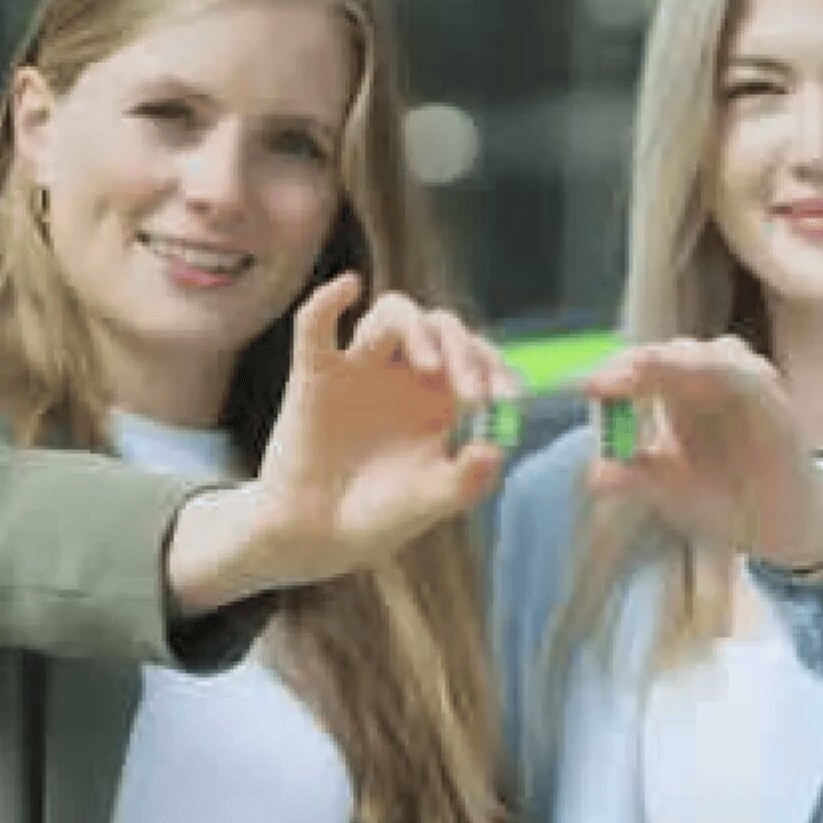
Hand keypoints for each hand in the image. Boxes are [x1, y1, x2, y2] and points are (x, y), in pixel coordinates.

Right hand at [168, 273, 519, 611]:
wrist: (319, 536)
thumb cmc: (383, 514)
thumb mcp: (432, 501)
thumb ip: (467, 481)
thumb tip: (494, 450)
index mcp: (443, 395)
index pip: (479, 356)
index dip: (496, 367)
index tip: (507, 398)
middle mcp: (406, 372)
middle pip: (443, 327)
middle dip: (464, 350)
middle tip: (471, 393)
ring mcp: (361, 368)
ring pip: (393, 312)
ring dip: (417, 329)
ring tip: (429, 367)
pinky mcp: (316, 373)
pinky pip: (316, 325)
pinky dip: (328, 300)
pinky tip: (348, 286)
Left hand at [579, 335, 822, 568]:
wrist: (773, 525)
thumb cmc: (716, 497)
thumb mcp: (668, 490)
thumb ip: (635, 478)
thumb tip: (592, 476)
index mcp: (675, 395)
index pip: (640, 369)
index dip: (614, 373)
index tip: (585, 387)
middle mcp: (709, 383)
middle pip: (673, 354)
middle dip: (641, 363)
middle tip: (612, 381)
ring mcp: (746, 388)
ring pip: (719, 354)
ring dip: (685, 360)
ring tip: (651, 367)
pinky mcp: (777, 404)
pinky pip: (758, 380)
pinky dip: (738, 375)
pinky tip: (716, 375)